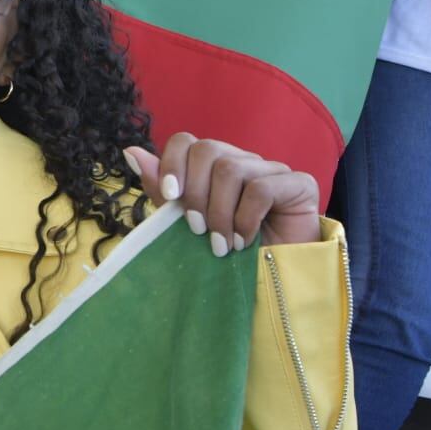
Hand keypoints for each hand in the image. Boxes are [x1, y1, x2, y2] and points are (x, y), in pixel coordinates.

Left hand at [124, 133, 320, 255]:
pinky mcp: (299, 184)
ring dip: (219, 212)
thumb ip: (163, 189)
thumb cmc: (227, 257)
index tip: (169, 196)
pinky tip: (245, 242)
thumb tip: (131, 151)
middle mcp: (243, 162)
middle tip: (197, 230)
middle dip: (194, 193)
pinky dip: (245, 219)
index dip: (172, 163)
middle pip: (207, 150)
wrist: (274, 288)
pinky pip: (261, 187)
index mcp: (214, 168)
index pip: (186, 141)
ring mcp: (273, 170)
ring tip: (221, 244)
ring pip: (231, 169)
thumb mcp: (186, 224)